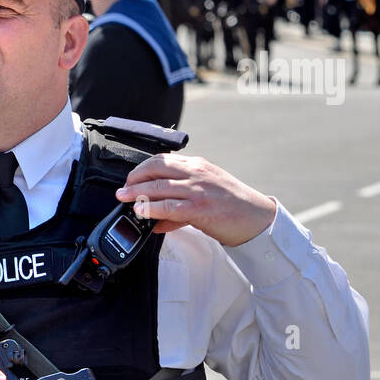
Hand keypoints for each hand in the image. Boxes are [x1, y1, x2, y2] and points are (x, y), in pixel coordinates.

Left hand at [115, 153, 277, 246]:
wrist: (256, 217)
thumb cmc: (231, 205)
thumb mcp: (204, 195)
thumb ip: (179, 204)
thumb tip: (156, 220)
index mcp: (197, 165)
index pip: (163, 159)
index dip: (142, 168)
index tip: (131, 178)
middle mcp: (196, 173)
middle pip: (156, 168)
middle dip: (135, 178)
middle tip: (123, 189)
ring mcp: (198, 189)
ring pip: (159, 186)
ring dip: (137, 193)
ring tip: (124, 199)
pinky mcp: (200, 208)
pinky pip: (169, 206)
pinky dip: (152, 208)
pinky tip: (141, 211)